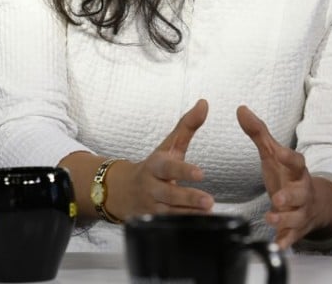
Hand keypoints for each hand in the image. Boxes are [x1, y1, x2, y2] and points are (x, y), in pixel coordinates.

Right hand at [113, 99, 214, 217]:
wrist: (122, 190)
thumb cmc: (154, 166)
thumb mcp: (168, 146)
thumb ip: (187, 126)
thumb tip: (204, 103)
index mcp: (155, 166)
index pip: (168, 167)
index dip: (183, 170)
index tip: (201, 173)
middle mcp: (151, 186)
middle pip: (168, 193)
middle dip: (187, 197)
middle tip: (209, 201)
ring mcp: (151, 206)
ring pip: (169, 212)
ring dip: (188, 214)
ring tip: (208, 213)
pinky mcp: (152, 221)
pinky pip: (167, 225)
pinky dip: (182, 227)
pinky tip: (199, 227)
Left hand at [236, 105, 331, 248]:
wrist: (313, 203)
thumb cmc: (287, 175)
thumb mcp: (273, 154)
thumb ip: (258, 133)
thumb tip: (241, 108)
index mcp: (296, 170)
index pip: (296, 161)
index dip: (288, 156)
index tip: (278, 152)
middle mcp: (302, 191)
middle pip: (300, 194)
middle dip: (290, 197)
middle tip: (278, 198)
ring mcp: (301, 211)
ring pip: (296, 217)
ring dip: (285, 220)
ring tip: (271, 219)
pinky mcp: (297, 229)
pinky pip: (293, 237)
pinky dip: (286, 241)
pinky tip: (278, 245)